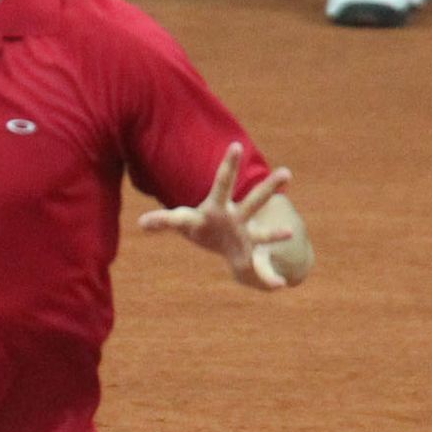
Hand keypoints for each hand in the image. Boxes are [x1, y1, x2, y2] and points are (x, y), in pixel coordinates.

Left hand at [138, 143, 294, 291]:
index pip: (222, 184)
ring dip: (277, 233)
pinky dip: (267, 277)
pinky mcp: (251, 255)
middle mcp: (236, 218)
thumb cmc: (203, 226)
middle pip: (254, 201)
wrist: (227, 244)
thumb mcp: (184, 222)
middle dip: (269, 188)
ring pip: (266, 237)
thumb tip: (141, 223)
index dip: (228, 167)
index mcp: (216, 208)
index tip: (237, 146)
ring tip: (290, 234)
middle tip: (287, 173)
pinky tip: (278, 285)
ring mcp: (246, 235)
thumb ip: (163, 222)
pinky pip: (261, 267)